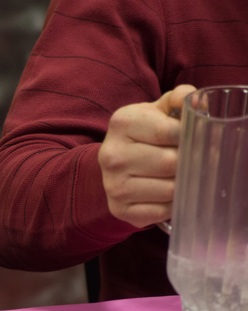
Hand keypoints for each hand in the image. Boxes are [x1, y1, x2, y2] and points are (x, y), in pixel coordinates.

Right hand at [98, 84, 196, 227]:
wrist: (116, 162)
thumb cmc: (145, 134)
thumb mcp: (159, 111)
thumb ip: (179, 99)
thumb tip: (197, 102)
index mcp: (121, 123)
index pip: (169, 131)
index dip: (191, 136)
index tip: (200, 139)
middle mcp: (111, 154)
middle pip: (170, 163)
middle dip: (190, 163)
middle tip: (197, 161)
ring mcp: (112, 184)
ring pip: (169, 190)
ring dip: (184, 185)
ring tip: (183, 177)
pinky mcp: (118, 209)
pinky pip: (160, 212)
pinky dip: (173, 206)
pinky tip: (171, 195)